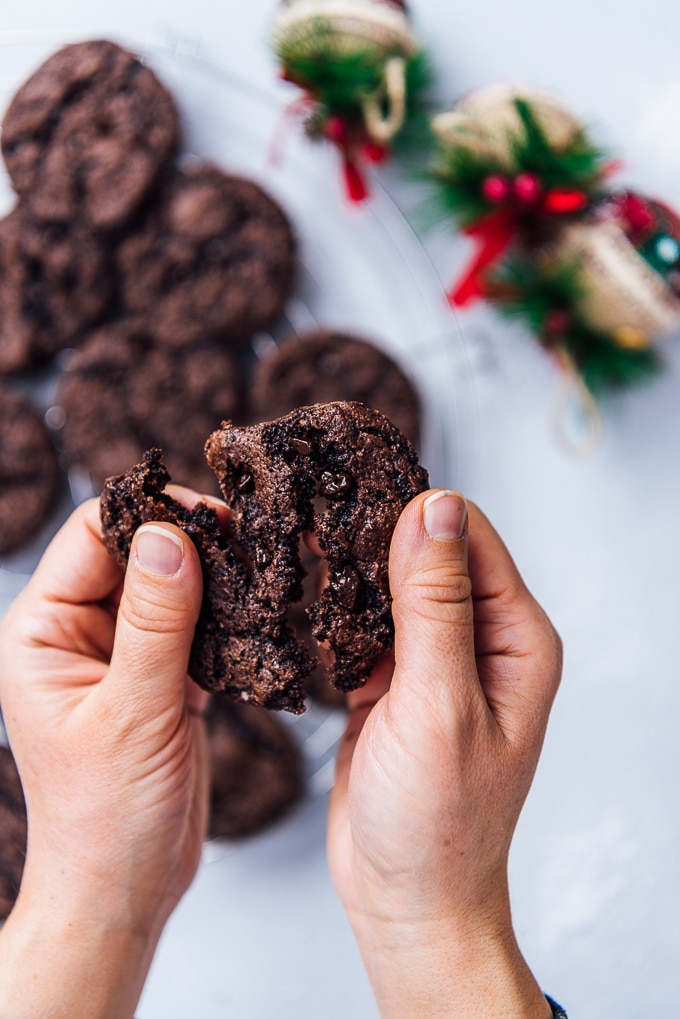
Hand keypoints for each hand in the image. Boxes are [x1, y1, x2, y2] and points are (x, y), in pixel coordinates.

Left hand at [0, 495, 207, 1018]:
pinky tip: (254, 618)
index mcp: (43, 632)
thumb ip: (154, 622)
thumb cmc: (105, 817)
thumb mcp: (132, 713)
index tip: (210, 519)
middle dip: (189, 546)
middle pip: (135, 554)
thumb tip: (170, 534)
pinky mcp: (160, 677)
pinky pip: (194, 626)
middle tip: (245, 544)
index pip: (92, 537)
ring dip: (213, 581)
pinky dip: (224, 619)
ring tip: (257, 575)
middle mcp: (78, 634)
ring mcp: (122, 655)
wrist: (124, 890)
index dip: (149, 519)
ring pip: (171, 587)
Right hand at [328, 490, 561, 1017]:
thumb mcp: (439, 704)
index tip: (353, 491)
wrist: (406, 896)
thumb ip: (435, 605)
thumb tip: (435, 508)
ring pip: (393, 586)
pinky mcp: (396, 680)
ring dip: (352, 572)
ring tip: (300, 548)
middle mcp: (483, 642)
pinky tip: (305, 601)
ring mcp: (437, 660)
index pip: (471, 538)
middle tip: (313, 514)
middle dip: (375, 536)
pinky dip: (338, 613)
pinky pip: (368, 625)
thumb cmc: (440, 821)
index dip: (415, 511)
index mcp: (517, 640)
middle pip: (430, 554)